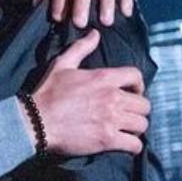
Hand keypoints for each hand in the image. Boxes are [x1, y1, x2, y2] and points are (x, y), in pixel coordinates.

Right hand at [26, 30, 149, 155]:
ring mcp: (111, 120)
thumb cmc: (48, 92)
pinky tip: (126, 144)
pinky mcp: (107, 140)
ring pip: (142, 124)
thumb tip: (95, 34)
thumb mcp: (63, 64)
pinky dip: (134, 146)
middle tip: (129, 114)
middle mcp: (112, 98)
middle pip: (144, 104)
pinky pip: (135, 145)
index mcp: (104, 77)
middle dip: (138, 109)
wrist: (36, 121)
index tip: (133, 92)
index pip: (136, 76)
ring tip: (128, 129)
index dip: (139, 85)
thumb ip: (82, 48)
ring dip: (137, 128)